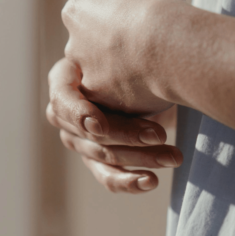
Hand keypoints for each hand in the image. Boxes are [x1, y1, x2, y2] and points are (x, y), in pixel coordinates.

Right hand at [47, 58, 181, 192]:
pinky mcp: (96, 159)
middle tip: (159, 135)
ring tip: (172, 156)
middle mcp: (64, 113)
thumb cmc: (131, 57)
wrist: (144, 76)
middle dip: (128, 135)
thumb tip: (127, 74)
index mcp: (63, 79)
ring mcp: (78, 139)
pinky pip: (109, 176)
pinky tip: (151, 181)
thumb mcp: (125, 54)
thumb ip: (118, 62)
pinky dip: (130, 181)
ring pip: (106, 156)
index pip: (62, 100)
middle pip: (92, 133)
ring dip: (142, 158)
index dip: (79, 115)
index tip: (100, 126)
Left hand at [61, 0, 185, 116]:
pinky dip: (133, 98)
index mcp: (77, 11)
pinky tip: (155, 89)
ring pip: (106, 77)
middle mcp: (73, 45)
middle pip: (97, 48)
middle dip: (120, 49)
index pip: (93, 15)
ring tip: (154, 71)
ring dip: (126, 75)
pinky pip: (117, 102)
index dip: (121, 17)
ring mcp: (87, 76)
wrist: (167, 43)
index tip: (142, 18)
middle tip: (151, 48)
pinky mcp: (103, 103)